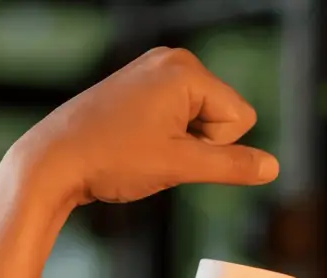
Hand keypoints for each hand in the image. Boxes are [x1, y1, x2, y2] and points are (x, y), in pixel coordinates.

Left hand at [12, 47, 279, 207]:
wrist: (54, 161)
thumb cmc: (113, 159)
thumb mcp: (179, 166)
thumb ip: (231, 166)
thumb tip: (272, 168)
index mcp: (186, 70)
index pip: (241, 118)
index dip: (213, 148)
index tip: (171, 150)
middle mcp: (171, 60)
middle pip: (223, 115)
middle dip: (197, 144)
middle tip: (154, 151)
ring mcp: (152, 71)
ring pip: (199, 120)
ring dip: (180, 144)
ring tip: (140, 147)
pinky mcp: (139, 87)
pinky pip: (175, 118)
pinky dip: (163, 138)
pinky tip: (134, 142)